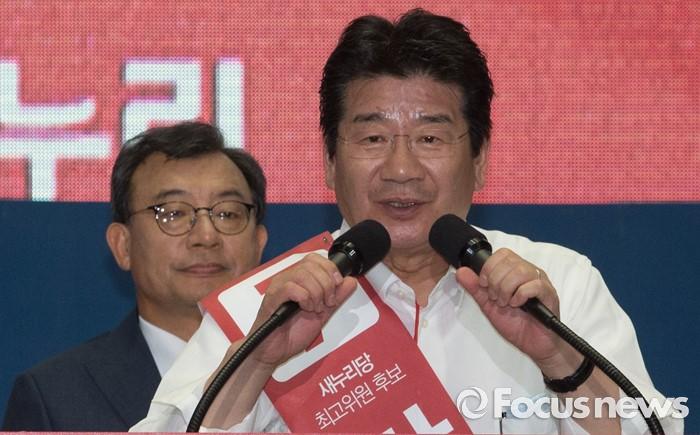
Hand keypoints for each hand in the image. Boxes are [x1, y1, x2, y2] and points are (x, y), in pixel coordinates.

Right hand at [247, 253, 356, 368]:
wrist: (273, 352)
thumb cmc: (291, 334)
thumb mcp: (322, 314)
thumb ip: (336, 298)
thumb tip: (350, 281)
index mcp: (298, 280)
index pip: (315, 259)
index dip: (330, 269)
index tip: (337, 285)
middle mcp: (287, 279)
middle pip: (311, 264)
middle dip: (327, 283)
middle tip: (328, 302)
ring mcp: (278, 287)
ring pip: (303, 274)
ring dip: (317, 292)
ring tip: (315, 308)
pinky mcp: (272, 298)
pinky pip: (291, 287)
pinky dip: (305, 298)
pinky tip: (305, 309)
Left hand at [455, 248, 569, 367]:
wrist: (534, 345)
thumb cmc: (516, 325)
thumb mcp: (489, 305)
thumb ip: (475, 288)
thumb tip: (461, 271)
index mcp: (516, 272)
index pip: (502, 254)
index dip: (488, 267)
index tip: (484, 284)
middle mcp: (530, 273)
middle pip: (509, 261)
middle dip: (495, 281)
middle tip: (496, 298)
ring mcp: (541, 282)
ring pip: (521, 271)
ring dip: (506, 288)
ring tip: (505, 303)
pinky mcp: (549, 294)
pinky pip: (534, 285)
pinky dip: (520, 295)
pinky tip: (517, 305)